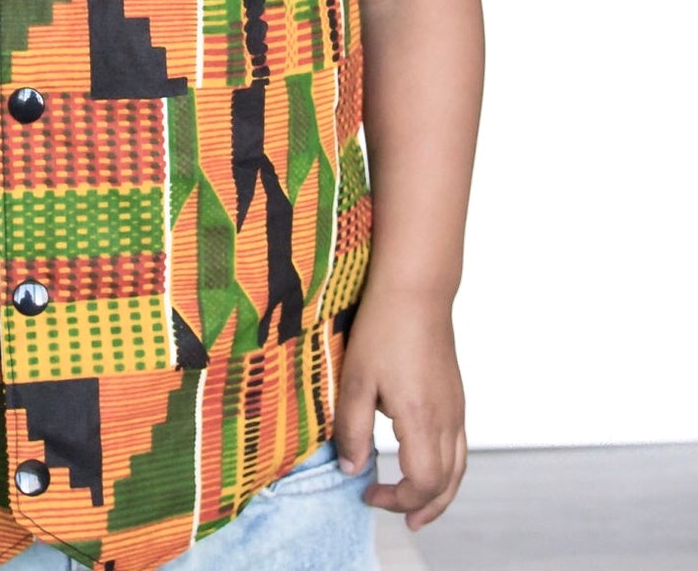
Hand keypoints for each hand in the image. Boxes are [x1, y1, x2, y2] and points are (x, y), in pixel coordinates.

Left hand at [333, 284, 467, 529]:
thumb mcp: (355, 379)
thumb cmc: (383, 330)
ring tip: (418, 508)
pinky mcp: (456, 396)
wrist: (416, 292)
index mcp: (422, 421)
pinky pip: (459, 447)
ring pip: (458, 468)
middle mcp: (447, 420)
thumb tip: (351, 469)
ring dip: (439, 494)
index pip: (422, 483)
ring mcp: (456, 408)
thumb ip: (351, 428)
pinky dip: (446, 470)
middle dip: (422, 508)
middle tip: (399, 519)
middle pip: (446, 485)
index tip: (367, 492)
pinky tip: (426, 464)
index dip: (396, 499)